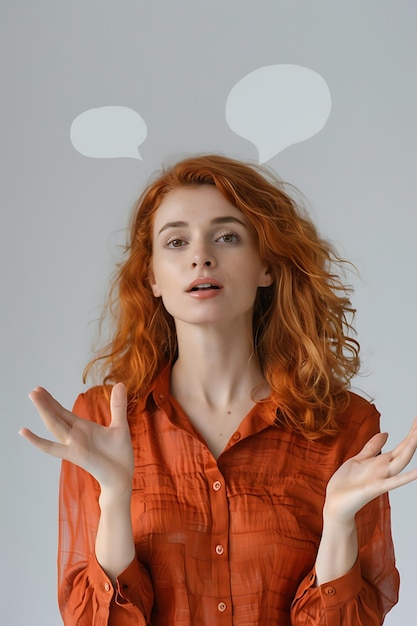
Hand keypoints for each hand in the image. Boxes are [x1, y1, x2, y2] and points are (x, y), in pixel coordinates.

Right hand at [19, 384, 133, 491]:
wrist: (122, 476)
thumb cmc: (119, 454)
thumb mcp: (120, 425)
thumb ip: (118, 406)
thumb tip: (120, 384)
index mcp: (83, 428)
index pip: (63, 412)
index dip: (52, 401)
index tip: (40, 389)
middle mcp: (75, 436)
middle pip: (55, 416)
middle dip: (45, 403)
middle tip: (34, 389)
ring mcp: (73, 445)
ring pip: (54, 425)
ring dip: (44, 411)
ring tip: (33, 397)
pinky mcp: (75, 455)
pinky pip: (52, 448)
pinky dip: (37, 441)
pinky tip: (25, 432)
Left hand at [324, 416, 416, 522]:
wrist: (335, 503)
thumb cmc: (346, 483)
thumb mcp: (359, 458)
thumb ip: (373, 447)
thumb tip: (386, 433)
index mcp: (381, 462)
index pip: (401, 445)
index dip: (410, 432)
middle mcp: (385, 470)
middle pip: (404, 450)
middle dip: (413, 436)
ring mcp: (382, 478)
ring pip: (401, 462)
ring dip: (410, 448)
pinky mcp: (375, 488)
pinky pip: (393, 482)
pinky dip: (406, 477)